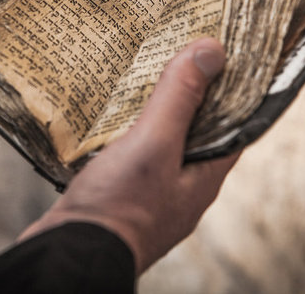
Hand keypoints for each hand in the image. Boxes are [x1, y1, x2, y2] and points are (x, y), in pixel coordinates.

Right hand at [18, 37, 240, 273]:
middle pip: (196, 131)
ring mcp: (151, 191)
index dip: (232, 90)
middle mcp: (182, 185)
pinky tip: (111, 114)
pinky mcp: (122, 193)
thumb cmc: (118, 208)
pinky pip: (132, 153)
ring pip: (161, 141)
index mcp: (203, 176)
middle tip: (178, 56)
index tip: (223, 57)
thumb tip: (212, 51)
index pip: (233, 125)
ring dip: (155, 112)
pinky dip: (127, 130)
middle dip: (189, 95)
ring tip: (143, 76)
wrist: (70, 253)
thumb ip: (180, 99)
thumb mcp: (153, 144)